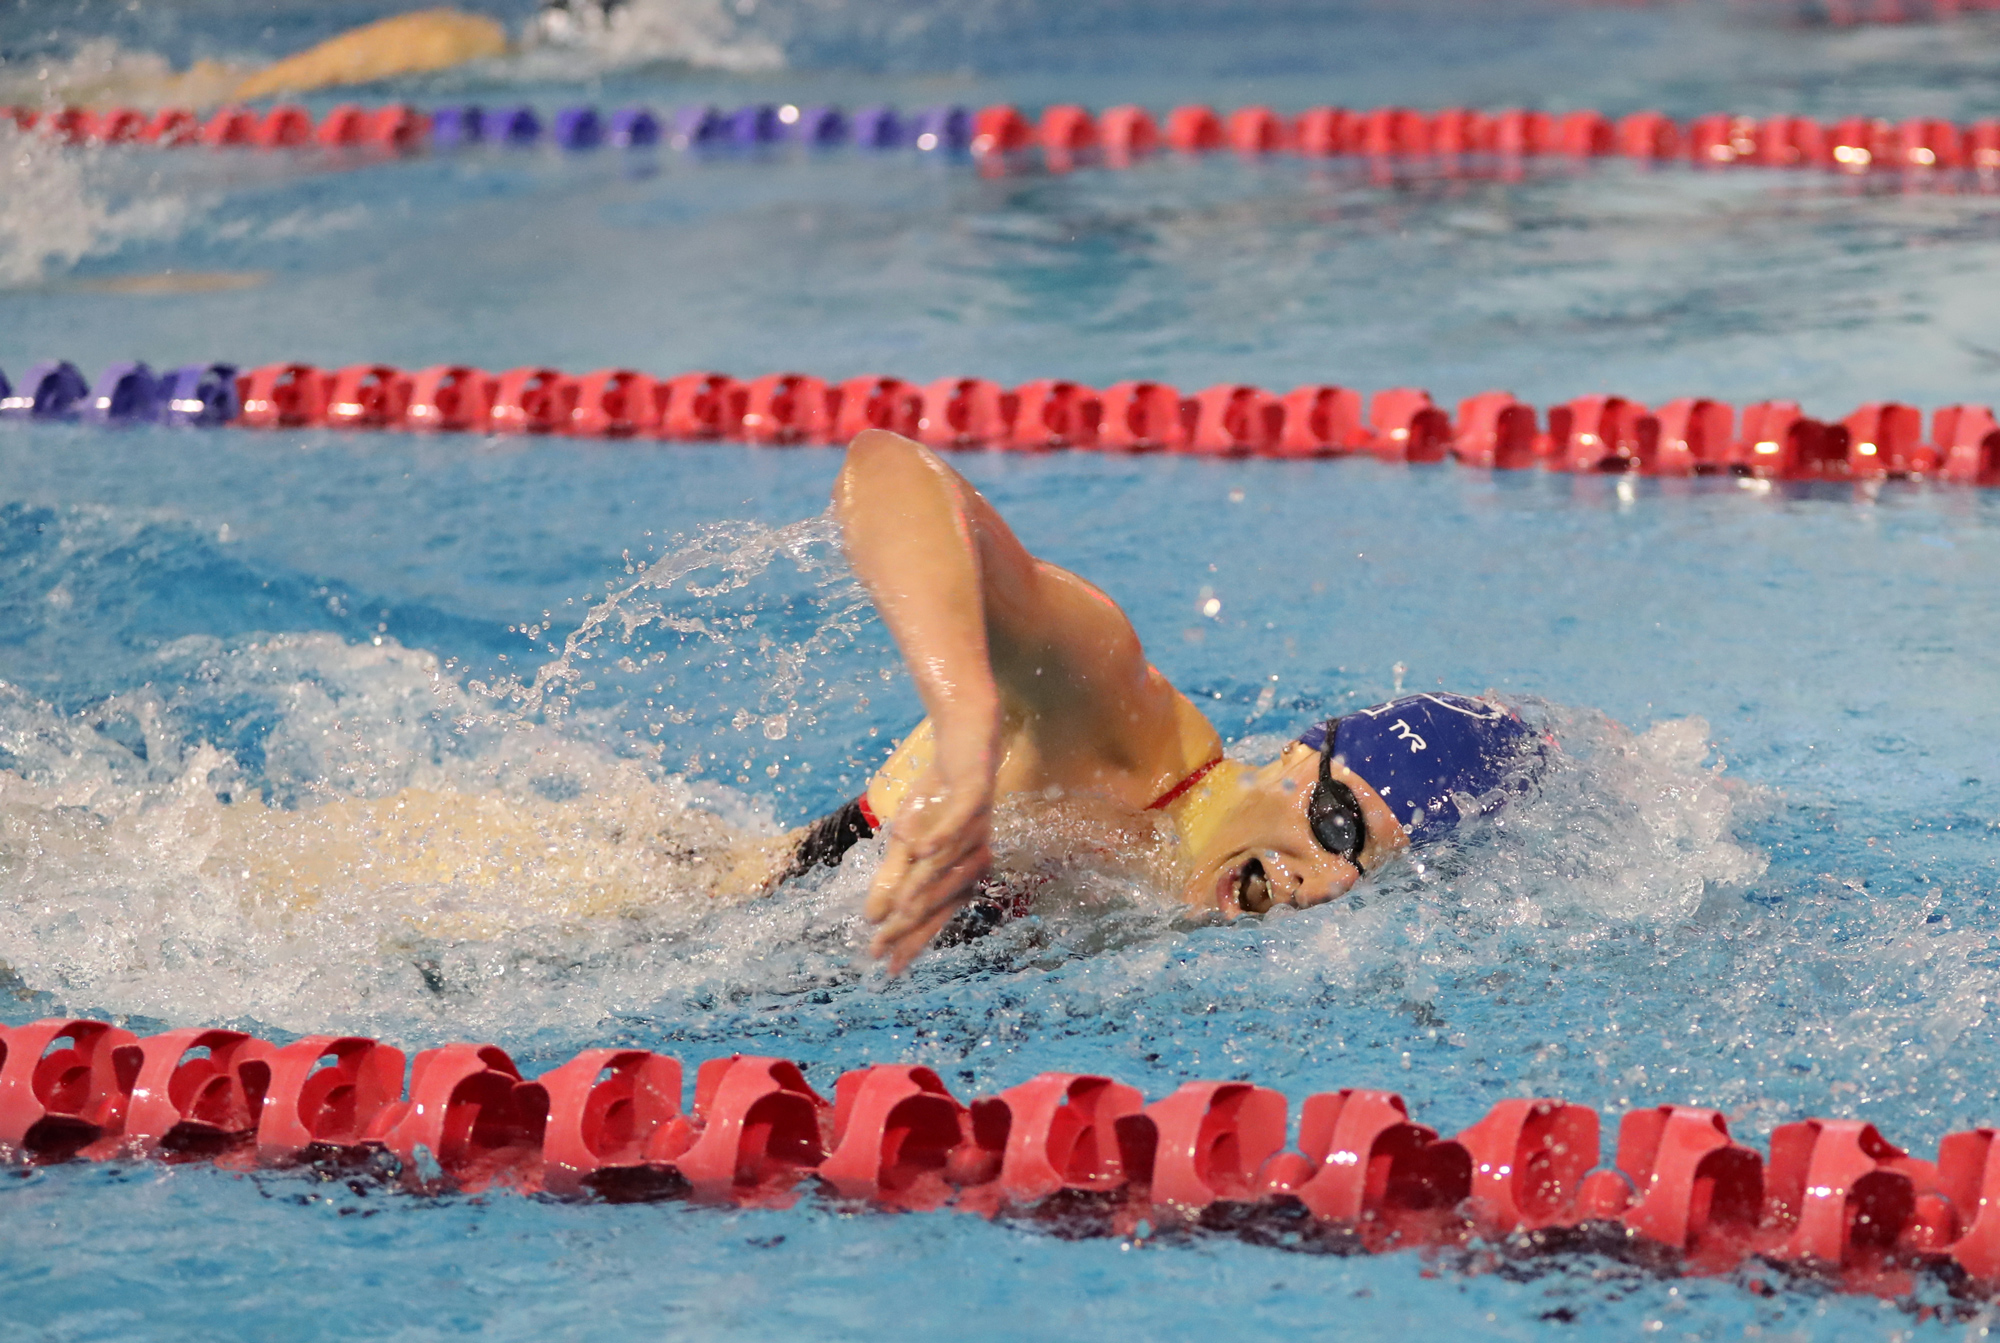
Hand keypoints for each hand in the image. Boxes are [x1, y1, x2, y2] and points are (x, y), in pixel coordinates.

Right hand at [864, 718, 998, 973]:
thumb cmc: (937, 794)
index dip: (911, 939)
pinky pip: (959, 820)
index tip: (886, 966)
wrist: (965, 738)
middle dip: (911, 923)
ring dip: (922, 887)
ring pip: (947, 864)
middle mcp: (973, 856)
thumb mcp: (906, 838)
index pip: (933, 913)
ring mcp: (978, 827)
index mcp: (959, 870)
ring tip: (898, 911)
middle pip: (940, 897)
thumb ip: (893, 876)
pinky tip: (920, 851)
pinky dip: (940, 837)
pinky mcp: (976, 795)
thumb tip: (872, 918)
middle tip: (882, 946)